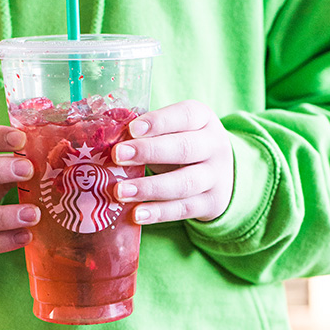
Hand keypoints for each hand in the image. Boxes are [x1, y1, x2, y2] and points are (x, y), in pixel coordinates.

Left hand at [112, 100, 233, 224]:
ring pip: (184, 183)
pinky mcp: (210, 203)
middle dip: (149, 152)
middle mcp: (214, 146)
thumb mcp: (175, 131)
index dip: (158, 122)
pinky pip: (183, 209)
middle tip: (117, 155)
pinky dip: (159, 213)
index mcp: (203, 120)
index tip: (132, 129)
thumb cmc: (184, 147)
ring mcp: (215, 177)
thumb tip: (106, 139)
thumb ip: (149, 133)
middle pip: (184, 148)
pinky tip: (136, 214)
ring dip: (150, 187)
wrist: (223, 177)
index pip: (184, 115)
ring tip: (120, 191)